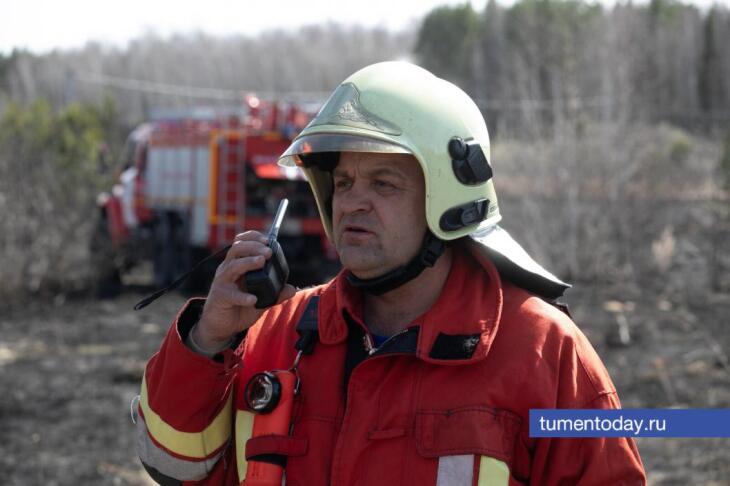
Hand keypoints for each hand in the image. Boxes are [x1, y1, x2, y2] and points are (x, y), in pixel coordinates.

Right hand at [193, 231, 295, 351]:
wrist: (220, 327)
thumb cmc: (238, 308)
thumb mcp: (260, 300)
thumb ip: (274, 294)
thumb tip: (291, 290)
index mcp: (236, 265)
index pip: (241, 243)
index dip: (252, 237)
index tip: (267, 239)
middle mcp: (228, 270)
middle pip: (237, 249)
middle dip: (253, 247)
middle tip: (268, 252)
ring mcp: (223, 282)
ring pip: (233, 266)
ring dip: (248, 262)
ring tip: (261, 262)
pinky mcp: (220, 296)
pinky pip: (231, 294)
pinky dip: (243, 296)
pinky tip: (253, 299)